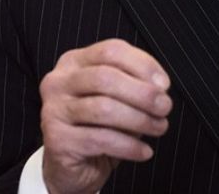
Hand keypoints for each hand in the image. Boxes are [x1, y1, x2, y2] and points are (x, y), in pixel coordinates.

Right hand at [39, 39, 172, 193]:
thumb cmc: (99, 127)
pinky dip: (129, 146)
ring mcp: (53, 110)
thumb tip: (159, 88)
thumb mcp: (118, 99)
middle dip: (143, 93)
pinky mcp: (56, 140)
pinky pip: (101, 139)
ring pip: (103, 108)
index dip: (143, 65)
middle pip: (106, 78)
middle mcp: (59, 82)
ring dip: (140, 119)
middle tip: (164, 107)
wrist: (72, 167)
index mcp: (74, 62)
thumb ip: (134, 85)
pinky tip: (144, 151)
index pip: (111, 51)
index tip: (164, 84)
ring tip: (159, 128)